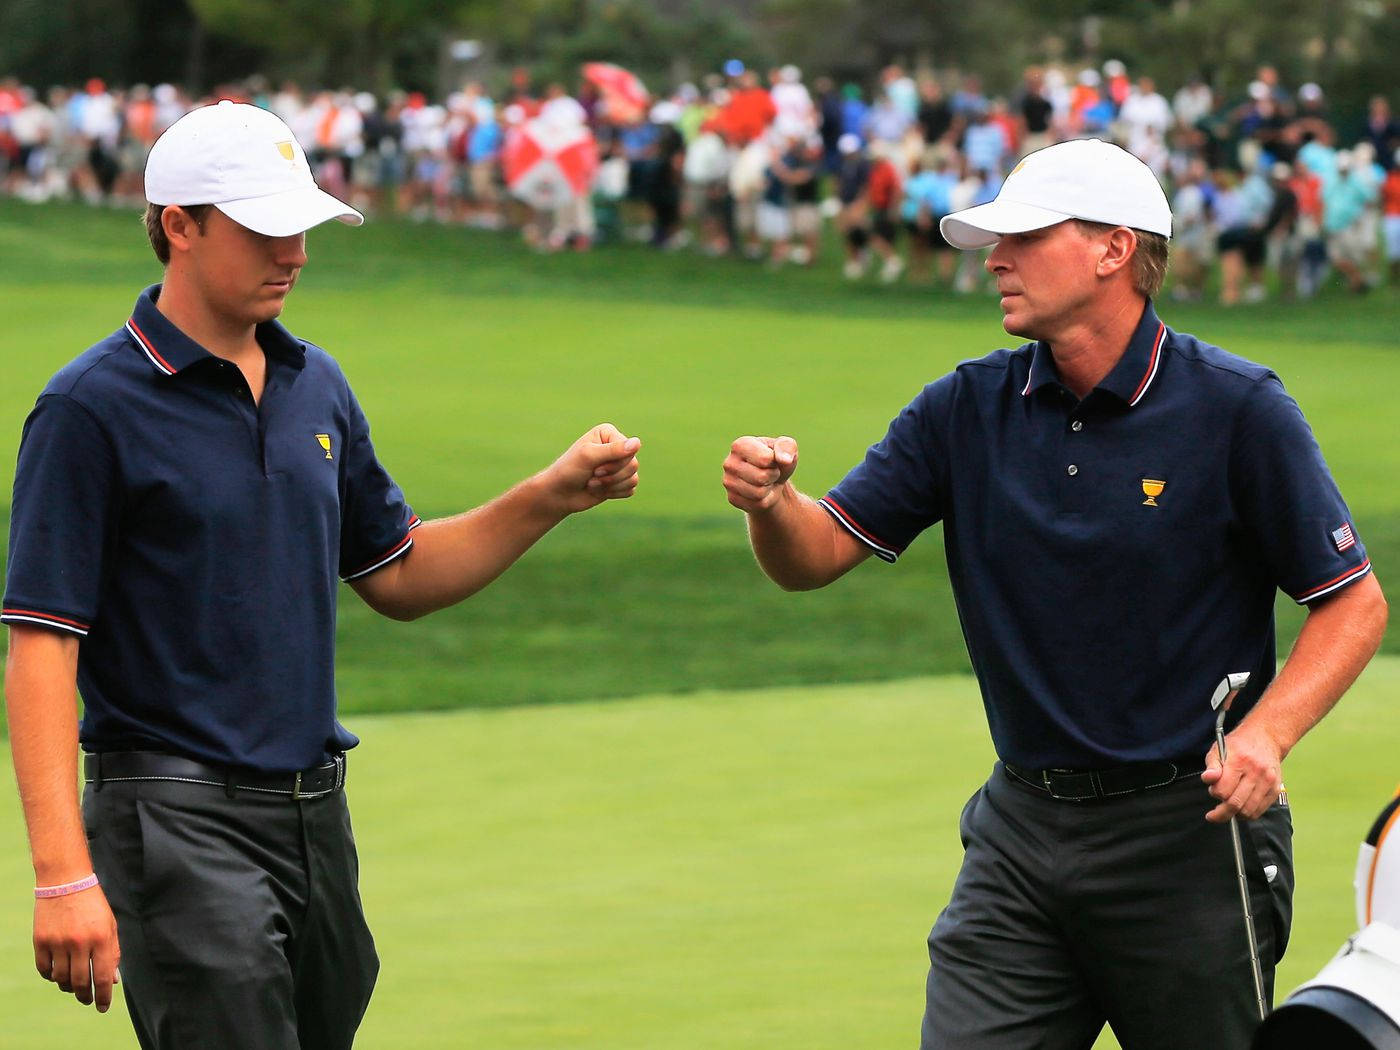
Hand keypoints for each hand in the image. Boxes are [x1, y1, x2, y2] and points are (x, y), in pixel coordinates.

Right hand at [34, 885, 120, 1011]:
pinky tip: (58, 973)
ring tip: (74, 985)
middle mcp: (79, 942)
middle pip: (80, 982)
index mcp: (101, 938)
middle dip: (85, 996)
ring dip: (68, 987)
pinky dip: (51, 976)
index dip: (103, 996)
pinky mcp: (40, 941)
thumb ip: (113, 952)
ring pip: (61, 979)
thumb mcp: (110, 925)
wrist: (66, 882)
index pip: (102, 977)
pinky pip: (44, 970)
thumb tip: (111, 981)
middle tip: (88, 999)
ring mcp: (58, 942)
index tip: (103, 1008)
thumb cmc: (93, 905)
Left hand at [541, 423, 639, 513]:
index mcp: (609, 434)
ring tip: (592, 484)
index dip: (613, 464)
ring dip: (611, 486)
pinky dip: (614, 493)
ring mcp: (619, 465)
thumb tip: (638, 443)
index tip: (593, 467)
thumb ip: (613, 449)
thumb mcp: (589, 456)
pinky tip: (599, 491)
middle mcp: (616, 447)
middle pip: (633, 465)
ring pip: (633, 478)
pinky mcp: (620, 481)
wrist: (559, 494)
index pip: (628, 450)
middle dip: (612, 476)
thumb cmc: (569, 470)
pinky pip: (631, 489)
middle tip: (592, 476)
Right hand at [723, 436, 798, 512]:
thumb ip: (787, 446)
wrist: (772, 481)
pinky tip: (761, 492)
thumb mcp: (787, 448)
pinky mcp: (732, 498)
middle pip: (761, 477)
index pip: (765, 459)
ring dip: (769, 489)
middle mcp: (729, 462)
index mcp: (740, 445)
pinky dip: (765, 500)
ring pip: (759, 493)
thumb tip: (785, 460)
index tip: (771, 459)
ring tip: (765, 481)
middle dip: (773, 476)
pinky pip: (756, 504)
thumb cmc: (777, 461)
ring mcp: (728, 481)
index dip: (775, 461)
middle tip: (770, 472)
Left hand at [1201, 720, 1284, 822]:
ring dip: (1235, 814)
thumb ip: (1212, 766)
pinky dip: (1248, 813)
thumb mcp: (1219, 750)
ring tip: (1229, 806)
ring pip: (1248, 811)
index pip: (1223, 790)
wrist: (1265, 738)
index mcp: (1239, 761)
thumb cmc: (1238, 745)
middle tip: (1214, 813)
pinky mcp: (1275, 789)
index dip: (1215, 793)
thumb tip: (1208, 779)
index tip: (1213, 791)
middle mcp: (1256, 772)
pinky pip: (1259, 810)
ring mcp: (1268, 781)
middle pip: (1235, 804)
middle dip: (1222, 812)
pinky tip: (1241, 807)